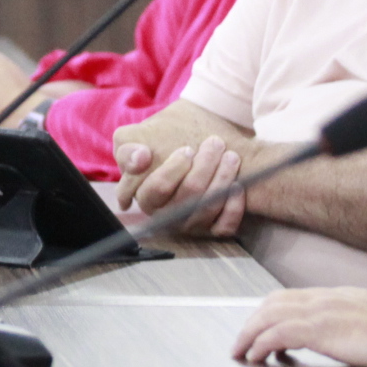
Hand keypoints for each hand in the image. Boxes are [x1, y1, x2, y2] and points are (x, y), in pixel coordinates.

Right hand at [120, 137, 246, 235]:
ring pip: (207, 208)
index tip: (187, 150)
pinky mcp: (212, 228)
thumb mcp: (138, 138)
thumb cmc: (167, 140)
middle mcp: (166, 213)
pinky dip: (233, 207)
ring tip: (231, 156)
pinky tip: (237, 186)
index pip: (156, 190)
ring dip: (222, 180)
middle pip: (186, 197)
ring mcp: (190, 223)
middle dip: (204, 169)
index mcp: (145, 196)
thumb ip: (128, 149)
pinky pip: (224, 226)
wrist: (198, 144)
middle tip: (215, 144)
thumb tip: (140, 156)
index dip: (173, 170)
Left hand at [233, 288, 366, 366]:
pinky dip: (261, 344)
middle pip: (271, 305)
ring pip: (268, 316)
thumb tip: (341, 334)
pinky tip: (256, 355)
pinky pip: (277, 334)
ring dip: (249, 334)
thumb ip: (348, 321)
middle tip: (242, 341)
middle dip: (252, 322)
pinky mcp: (317, 330)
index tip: (259, 328)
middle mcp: (320, 300)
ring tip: (242, 351)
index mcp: (332, 297)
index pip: (288, 298)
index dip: (268, 313)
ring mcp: (317, 313)